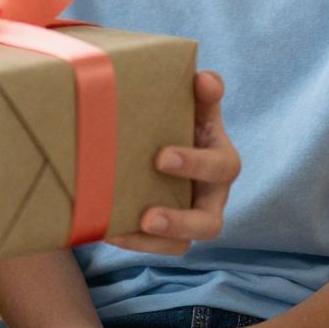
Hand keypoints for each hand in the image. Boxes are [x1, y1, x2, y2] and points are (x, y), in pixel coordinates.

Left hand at [106, 70, 240, 256]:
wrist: (167, 142)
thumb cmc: (185, 120)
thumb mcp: (197, 105)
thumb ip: (204, 93)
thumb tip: (203, 78)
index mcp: (222, 161)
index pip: (221, 167)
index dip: (195, 165)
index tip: (160, 157)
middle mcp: (212, 197)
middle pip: (209, 223)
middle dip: (179, 221)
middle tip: (148, 215)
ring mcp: (192, 219)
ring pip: (184, 245)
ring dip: (155, 242)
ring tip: (123, 231)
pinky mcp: (171, 235)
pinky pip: (158, 249)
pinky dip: (134, 243)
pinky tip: (107, 230)